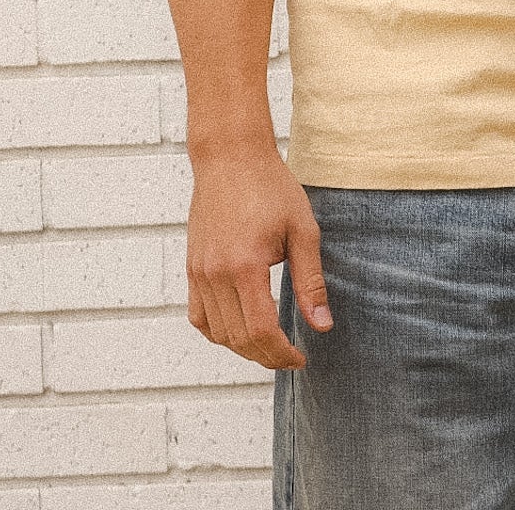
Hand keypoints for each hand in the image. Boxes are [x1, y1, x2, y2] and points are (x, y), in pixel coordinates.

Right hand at [186, 147, 331, 368]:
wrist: (231, 156)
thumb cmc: (270, 187)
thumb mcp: (302, 230)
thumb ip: (311, 282)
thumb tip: (322, 325)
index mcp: (245, 267)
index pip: (261, 332)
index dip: (282, 353)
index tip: (300, 358)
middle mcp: (216, 275)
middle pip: (238, 339)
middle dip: (266, 356)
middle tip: (290, 354)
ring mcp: (199, 272)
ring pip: (217, 333)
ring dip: (243, 347)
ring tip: (269, 343)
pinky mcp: (192, 267)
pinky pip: (198, 316)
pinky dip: (217, 331)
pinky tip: (238, 327)